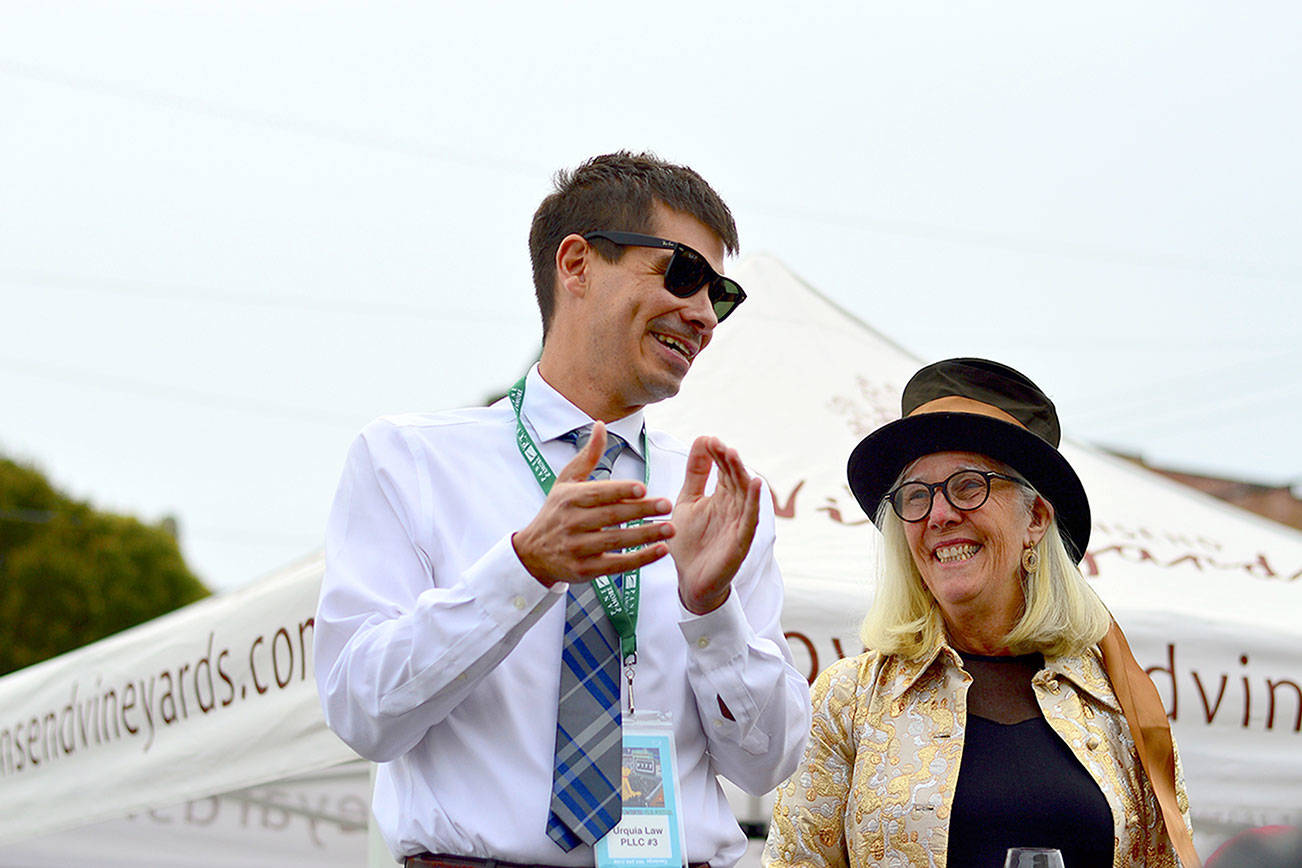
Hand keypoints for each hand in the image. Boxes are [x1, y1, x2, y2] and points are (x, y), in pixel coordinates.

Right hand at [512, 422, 673, 586]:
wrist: (531, 554)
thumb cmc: (556, 512)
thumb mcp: (566, 482)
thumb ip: (588, 456)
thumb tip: (601, 424)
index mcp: (569, 499)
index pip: (597, 494)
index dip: (620, 491)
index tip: (643, 487)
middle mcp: (571, 523)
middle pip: (610, 517)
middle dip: (640, 511)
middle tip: (667, 505)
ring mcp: (577, 549)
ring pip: (615, 542)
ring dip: (645, 536)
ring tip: (670, 529)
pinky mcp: (584, 571)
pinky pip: (616, 565)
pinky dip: (639, 560)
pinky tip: (660, 551)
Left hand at [668, 436, 761, 614]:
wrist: (690, 581)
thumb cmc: (690, 543)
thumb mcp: (687, 501)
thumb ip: (695, 473)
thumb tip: (702, 440)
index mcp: (721, 497)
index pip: (723, 470)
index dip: (717, 455)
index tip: (708, 440)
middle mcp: (733, 507)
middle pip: (735, 478)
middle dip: (728, 460)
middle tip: (720, 444)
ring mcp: (739, 523)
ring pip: (745, 494)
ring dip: (741, 474)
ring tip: (733, 455)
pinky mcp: (741, 540)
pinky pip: (750, 517)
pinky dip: (754, 500)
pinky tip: (754, 483)